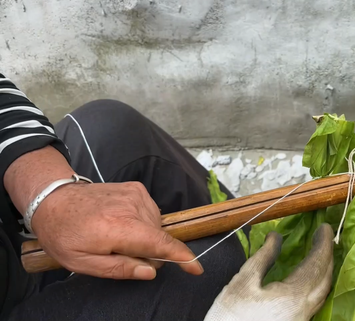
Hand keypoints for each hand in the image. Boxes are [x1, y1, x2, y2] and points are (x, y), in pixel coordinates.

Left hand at [30, 181, 203, 279]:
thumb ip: (120, 268)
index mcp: (119, 228)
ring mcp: (136, 195)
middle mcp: (132, 208)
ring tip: (119, 236)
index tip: (196, 269)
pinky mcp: (136, 188)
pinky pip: (151, 211)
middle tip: (123, 254)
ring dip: (146, 235)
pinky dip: (143, 221)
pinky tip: (124, 222)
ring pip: (156, 225)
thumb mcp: (84, 263)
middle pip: (159, 236)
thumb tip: (151, 271)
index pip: (161, 244)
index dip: (182, 258)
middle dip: (150, 251)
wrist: (54, 200)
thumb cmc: (65, 234)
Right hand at [204, 224, 333, 320]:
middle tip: (323, 237)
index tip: (324, 227)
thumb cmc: (230, 317)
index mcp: (294, 297)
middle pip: (325, 278)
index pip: (317, 264)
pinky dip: (316, 284)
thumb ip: (264, 257)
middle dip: (327, 255)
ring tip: (319, 253)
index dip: (323, 244)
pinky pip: (314, 301)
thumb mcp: (243, 281)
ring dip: (323, 270)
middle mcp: (304, 311)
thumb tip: (276, 236)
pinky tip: (308, 277)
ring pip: (322, 292)